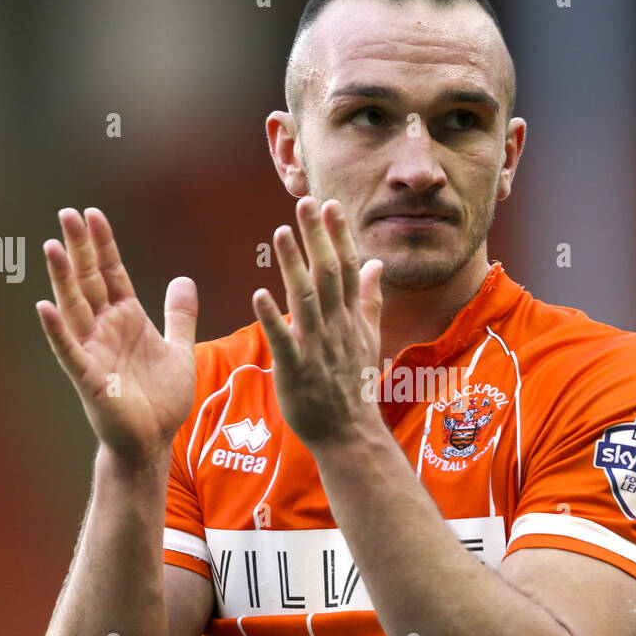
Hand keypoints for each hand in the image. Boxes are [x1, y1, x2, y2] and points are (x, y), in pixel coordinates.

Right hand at [36, 208, 197, 467]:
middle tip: (67, 212)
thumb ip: (179, 315)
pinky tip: (44, 307)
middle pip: (89, 281)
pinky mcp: (88, 377)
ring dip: (62, 279)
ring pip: (75, 308)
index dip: (103, 245)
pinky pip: (69, 351)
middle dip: (80, 248)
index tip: (92, 214)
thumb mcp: (179, 349)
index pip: (112, 273)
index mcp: (127, 318)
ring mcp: (93, 351)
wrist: (153, 440)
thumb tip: (184, 280)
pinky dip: (57, 330)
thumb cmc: (161, 399)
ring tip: (52, 246)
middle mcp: (105, 329)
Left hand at [253, 196, 384, 449]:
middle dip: (317, 238)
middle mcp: (337, 327)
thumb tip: (376, 264)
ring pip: (306, 299)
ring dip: (293, 266)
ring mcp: (317, 348)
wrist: (349, 433)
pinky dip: (272, 317)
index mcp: (352, 319)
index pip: (348, 268)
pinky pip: (284, 340)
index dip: (339, 236)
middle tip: (305, 203)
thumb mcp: (369, 338)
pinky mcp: (297, 370)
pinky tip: (258, 293)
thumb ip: (370, 299)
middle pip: (328, 275)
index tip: (331, 204)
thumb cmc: (354, 385)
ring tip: (281, 233)